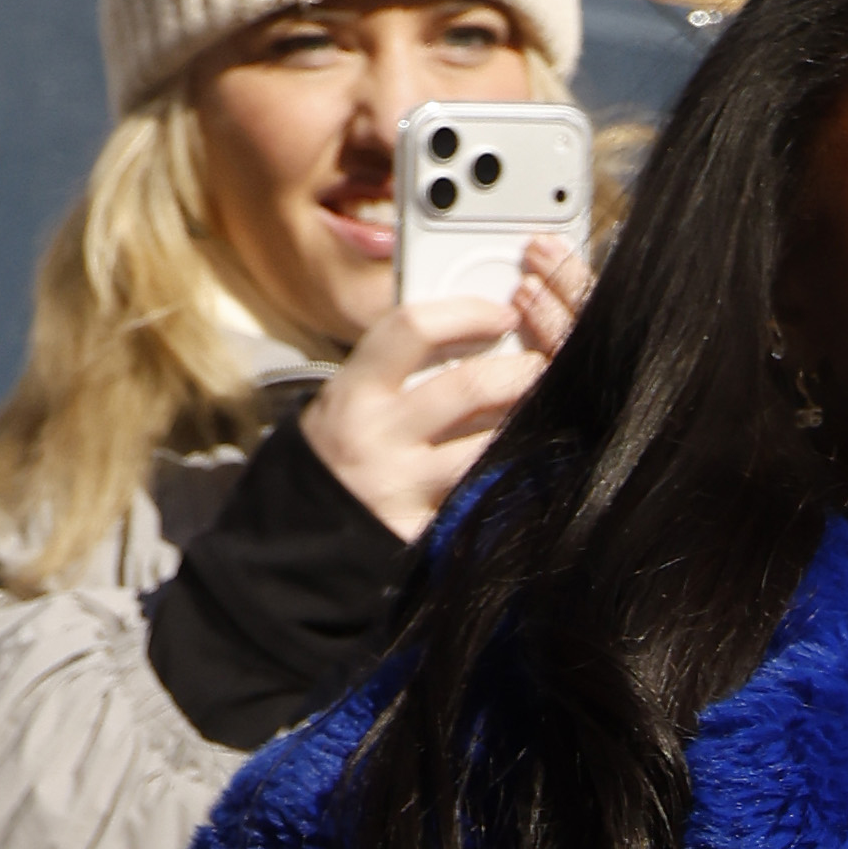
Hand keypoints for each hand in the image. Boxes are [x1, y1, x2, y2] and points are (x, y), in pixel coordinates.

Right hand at [301, 238, 584, 543]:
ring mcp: (404, 489)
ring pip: (488, 449)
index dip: (468, 313)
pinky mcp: (424, 535)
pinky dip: (512, 481)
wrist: (303, 531)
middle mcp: (378, 437)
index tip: (504, 313)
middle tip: (544, 366)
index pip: (414, 328)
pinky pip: (484, 502)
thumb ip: (404, 366)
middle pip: (469, 388)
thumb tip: (479, 331)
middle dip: (520, 371)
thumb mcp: (354, 396)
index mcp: (357, 390)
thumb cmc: (341, 449)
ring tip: (542, 414)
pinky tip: (528, 469)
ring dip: (527, 427)